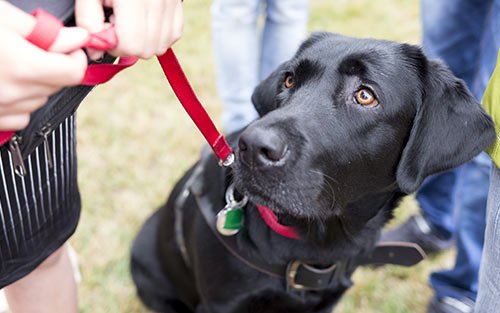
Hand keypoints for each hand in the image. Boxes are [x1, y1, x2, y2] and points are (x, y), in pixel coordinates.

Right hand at [0, 2, 88, 130]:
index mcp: (21, 65)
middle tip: (31, 49)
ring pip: (40, 100)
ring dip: (36, 84)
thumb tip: (79, 39)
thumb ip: (46, 32)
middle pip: (58, 85)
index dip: (74, 57)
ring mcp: (2, 109)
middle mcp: (14, 93)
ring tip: (11, 64)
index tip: (66, 47)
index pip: (74, 72)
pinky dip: (20, 103)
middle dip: (53, 67)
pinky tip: (4, 84)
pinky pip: (21, 117)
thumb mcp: (2, 16)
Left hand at [75, 0, 183, 59]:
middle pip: (146, 50)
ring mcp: (171, 3)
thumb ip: (89, 22)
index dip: (113, 44)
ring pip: (160, 47)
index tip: (105, 27)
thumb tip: (96, 51)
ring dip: (143, 41)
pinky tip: (144, 21)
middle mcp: (157, 1)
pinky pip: (173, 36)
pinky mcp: (178, 4)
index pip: (131, 45)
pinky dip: (158, 35)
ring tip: (130, 20)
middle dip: (127, 44)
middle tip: (116, 23)